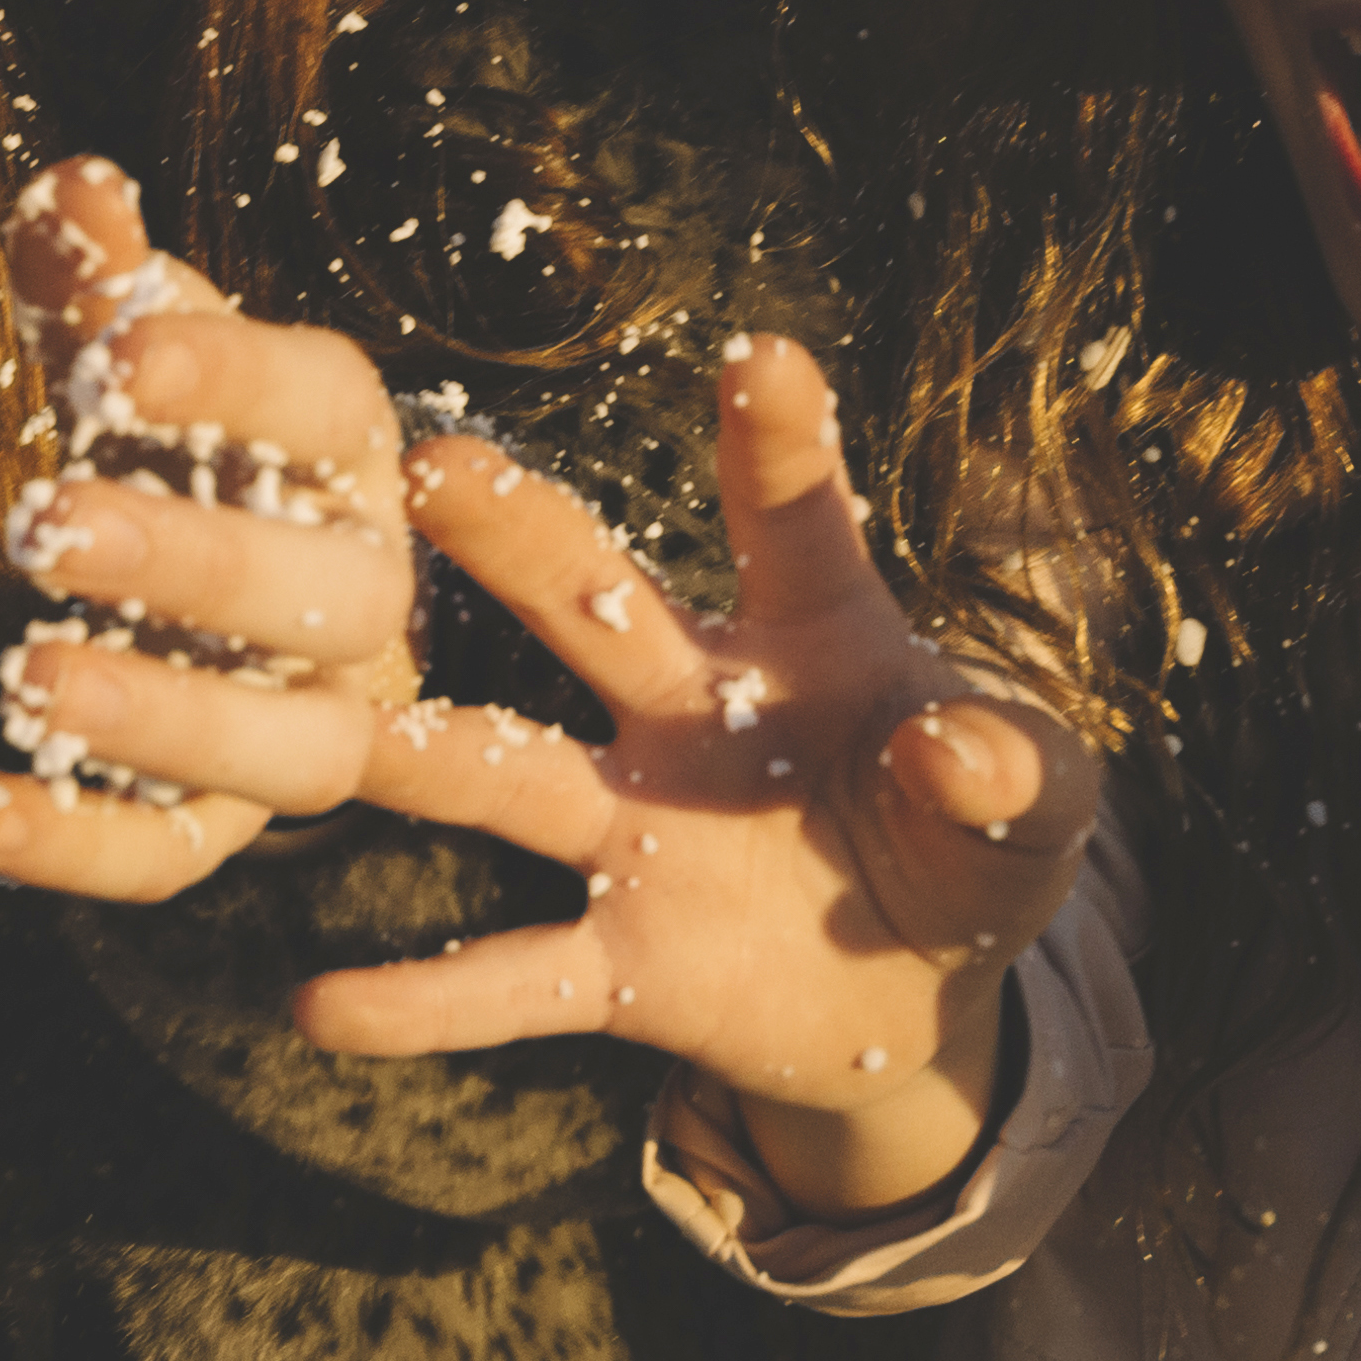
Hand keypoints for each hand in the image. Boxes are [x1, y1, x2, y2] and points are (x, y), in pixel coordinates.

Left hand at [0, 159, 416, 902]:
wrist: (217, 590)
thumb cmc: (182, 444)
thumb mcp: (131, 347)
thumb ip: (96, 274)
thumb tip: (72, 186)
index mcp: (348, 452)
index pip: (319, 407)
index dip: (226, 381)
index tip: (106, 359)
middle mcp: (361, 593)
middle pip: (319, 591)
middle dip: (189, 559)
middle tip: (41, 523)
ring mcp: (309, 721)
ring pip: (283, 748)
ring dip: (160, 718)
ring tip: (25, 675)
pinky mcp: (227, 819)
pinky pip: (171, 853)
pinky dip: (74, 848)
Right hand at [296, 335, 1093, 1216]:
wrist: (913, 1000)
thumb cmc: (968, 848)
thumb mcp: (1039, 810)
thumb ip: (1016, 772)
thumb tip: (953, 749)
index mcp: (811, 639)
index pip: (795, 522)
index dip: (780, 441)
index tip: (761, 356)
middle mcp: (693, 713)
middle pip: (590, 602)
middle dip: (515, 534)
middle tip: (431, 469)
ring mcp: (641, 830)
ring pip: (515, 772)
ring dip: (430, 754)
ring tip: (343, 740)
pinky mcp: (624, 963)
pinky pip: (510, 978)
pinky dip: (420, 1001)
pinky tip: (321, 1004)